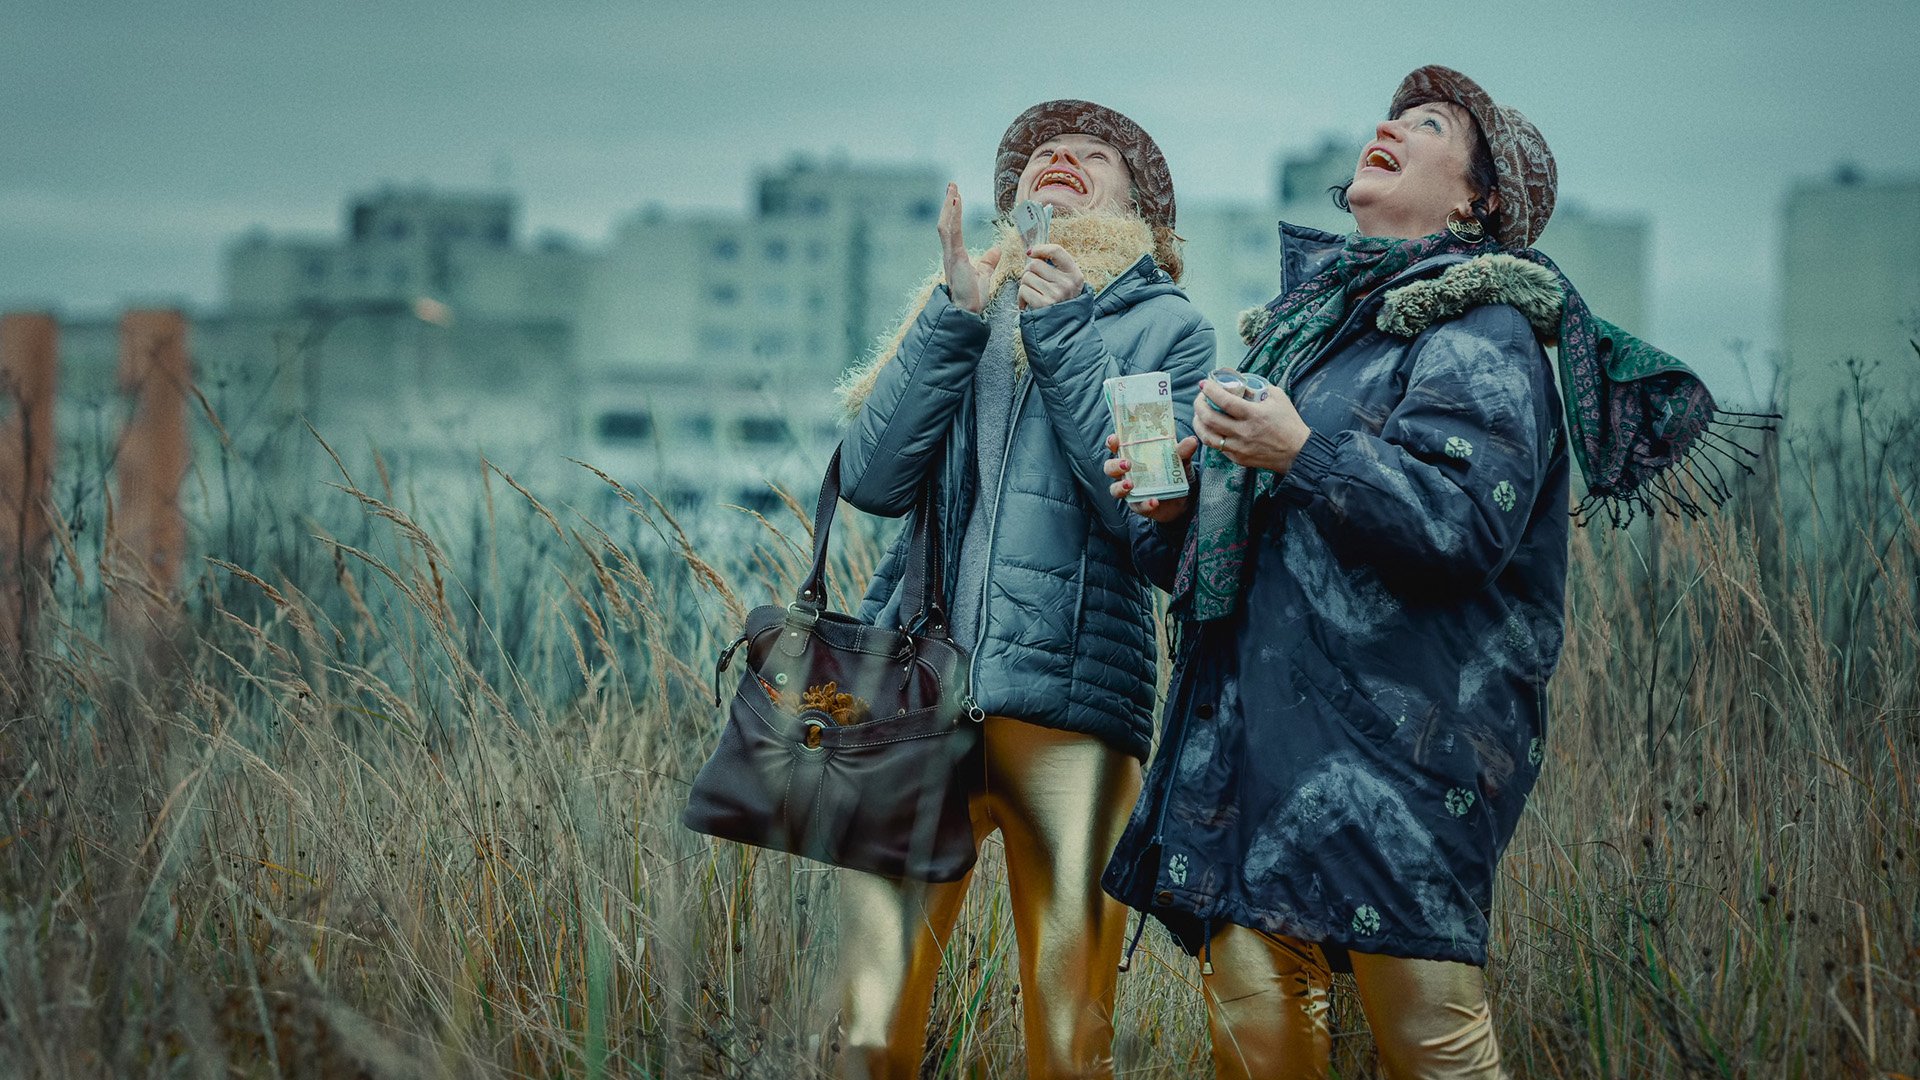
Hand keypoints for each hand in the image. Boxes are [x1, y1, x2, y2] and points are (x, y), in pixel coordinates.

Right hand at [939, 183, 1002, 313]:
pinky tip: (955, 204)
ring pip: (945, 225)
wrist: (968, 312)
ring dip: (948, 206)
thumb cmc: (974, 298)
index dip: (954, 213)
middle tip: (952, 186)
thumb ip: (988, 261)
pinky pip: (951, 233)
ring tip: (953, 190)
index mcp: (956, 256)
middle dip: (948, 204)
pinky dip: (952, 217)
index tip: (956, 197)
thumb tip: (996, 249)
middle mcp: (949, 253)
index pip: (953, 229)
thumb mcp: (984, 274)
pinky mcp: (954, 258)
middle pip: (946, 223)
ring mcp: (950, 255)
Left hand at [1018, 243, 1084, 309]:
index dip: (1040, 249)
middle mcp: (1066, 283)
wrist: (1065, 330)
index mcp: (1074, 275)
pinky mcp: (1043, 304)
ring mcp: (1055, 294)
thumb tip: (1032, 253)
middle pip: (1035, 264)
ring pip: (1026, 277)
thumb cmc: (1062, 303)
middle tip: (1034, 282)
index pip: (1056, 251)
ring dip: (1025, 285)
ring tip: (1033, 294)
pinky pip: (1023, 290)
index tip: (1031, 253)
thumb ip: (1056, 268)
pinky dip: (1021, 297)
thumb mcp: (1068, 284)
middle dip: (1029, 272)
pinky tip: (1028, 303)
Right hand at [1105, 432, 1198, 521]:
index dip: (1112, 442)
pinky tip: (1154, 501)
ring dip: (1120, 486)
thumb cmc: (1176, 473)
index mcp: (1134, 456)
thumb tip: (1191, 441)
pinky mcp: (1139, 505)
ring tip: (1130, 484)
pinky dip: (1145, 504)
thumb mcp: (1181, 460)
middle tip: (1127, 464)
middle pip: (1110, 468)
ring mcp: (1131, 490)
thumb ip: (1183, 451)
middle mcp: (1128, 473)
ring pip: (1115, 489)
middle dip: (1115, 465)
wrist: (1185, 499)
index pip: (1117, 446)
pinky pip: (1138, 506)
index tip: (1115, 440)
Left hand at [1190, 379, 1311, 474]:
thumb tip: (1239, 381)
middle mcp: (1244, 432)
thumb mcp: (1278, 397)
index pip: (1225, 401)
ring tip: (1199, 414)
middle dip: (1199, 405)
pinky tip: (1210, 428)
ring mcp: (1239, 448)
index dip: (1210, 391)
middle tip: (1200, 397)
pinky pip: (1217, 447)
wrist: (1297, 452)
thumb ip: (1258, 387)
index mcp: (1254, 415)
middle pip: (1210, 419)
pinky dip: (1209, 435)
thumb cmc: (1289, 423)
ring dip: (1198, 423)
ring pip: (1207, 436)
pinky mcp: (1238, 459)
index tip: (1204, 384)